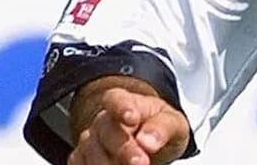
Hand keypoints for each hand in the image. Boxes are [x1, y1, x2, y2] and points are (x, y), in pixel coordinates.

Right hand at [68, 82, 190, 164]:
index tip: (131, 117)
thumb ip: (163, 127)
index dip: (121, 107)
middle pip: (106, 130)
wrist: (150, 143)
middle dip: (123, 148)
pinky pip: (82, 164)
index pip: (116, 99)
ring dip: (108, 164)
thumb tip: (148, 141)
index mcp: (127, 102)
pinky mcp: (83, 159)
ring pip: (91, 151)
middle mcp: (104, 120)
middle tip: (141, 162)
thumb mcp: (174, 123)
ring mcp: (91, 140)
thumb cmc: (160, 128)